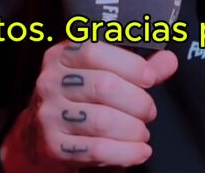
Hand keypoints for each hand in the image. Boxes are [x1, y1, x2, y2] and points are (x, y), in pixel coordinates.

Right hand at [0, 40, 178, 171]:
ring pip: (103, 120)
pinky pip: (97, 149)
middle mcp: (51, 82)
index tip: (150, 78)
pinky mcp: (53, 145)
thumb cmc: (77, 99)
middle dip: (138, 102)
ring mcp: (50, 114)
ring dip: (134, 129)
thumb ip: (135, 67)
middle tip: (149, 111)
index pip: (95, 51)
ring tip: (142, 132)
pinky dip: (126, 152)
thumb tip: (168, 60)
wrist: (36, 135)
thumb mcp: (99, 74)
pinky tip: (139, 151)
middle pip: (104, 86)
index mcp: (62, 55)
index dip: (130, 65)